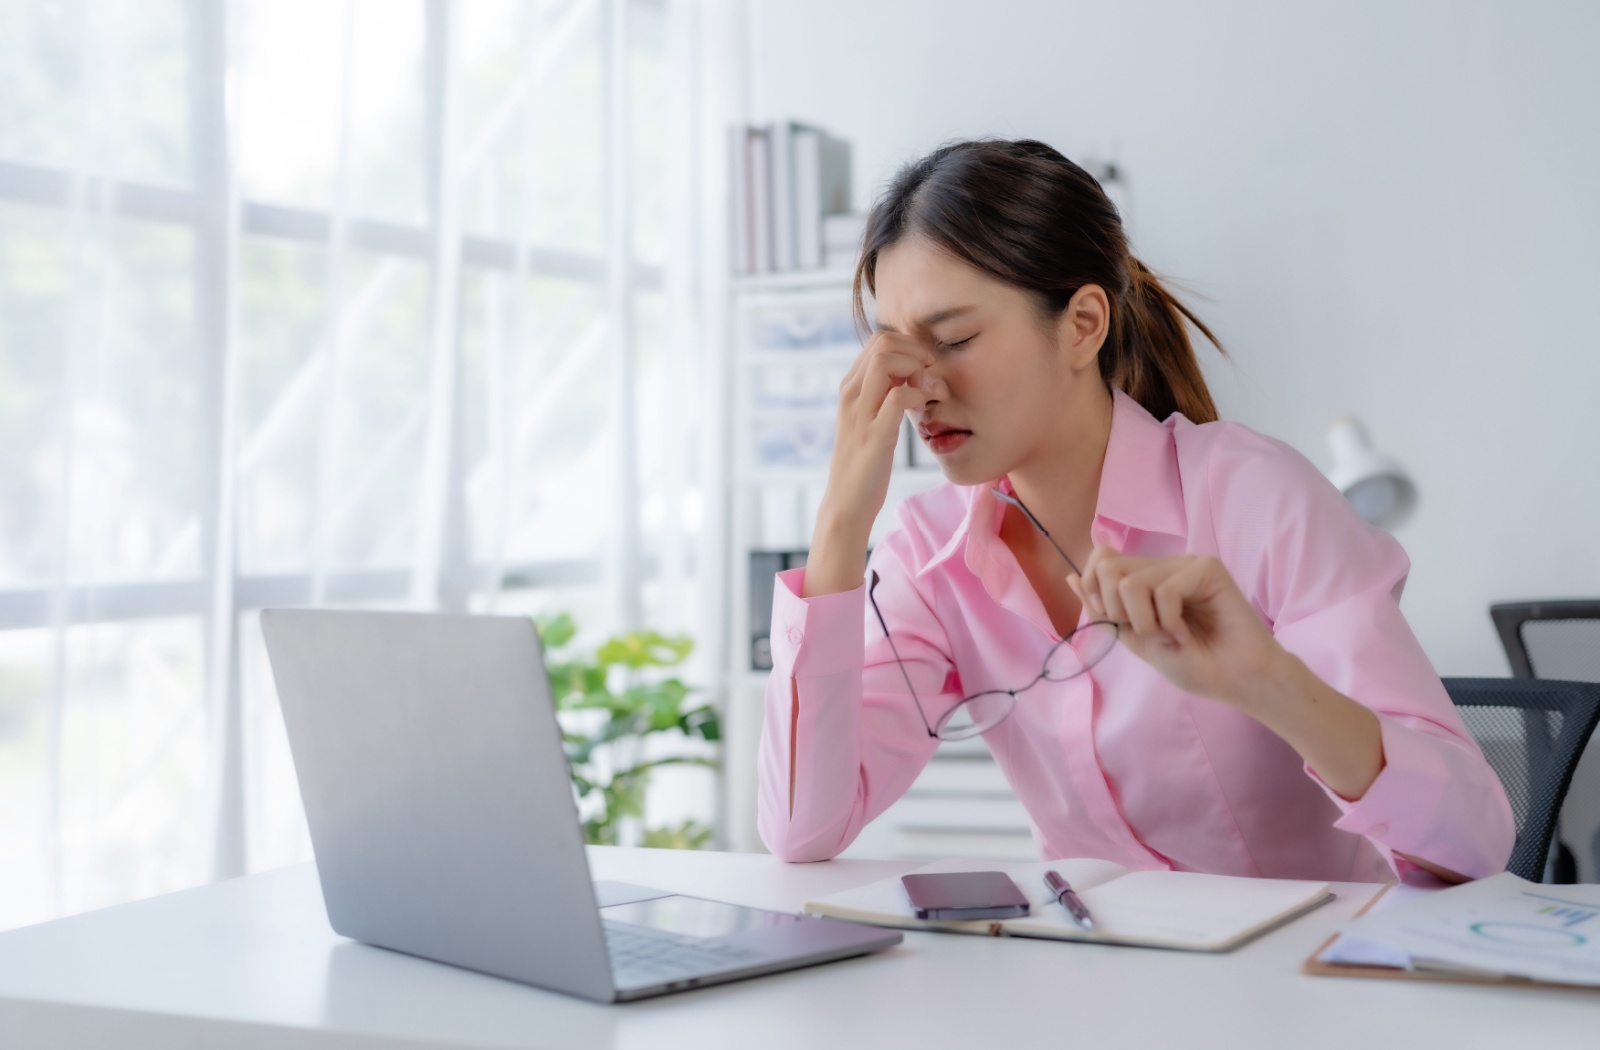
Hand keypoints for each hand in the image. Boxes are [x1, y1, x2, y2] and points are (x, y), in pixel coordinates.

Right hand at [804, 331, 934, 595]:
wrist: (848, 503)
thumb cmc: (865, 462)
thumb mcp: (872, 419)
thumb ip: (885, 393)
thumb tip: (911, 372)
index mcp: (850, 387)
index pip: (878, 339)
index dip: (908, 346)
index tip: (924, 369)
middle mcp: (851, 394)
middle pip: (883, 342)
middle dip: (915, 351)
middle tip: (930, 377)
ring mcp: (860, 413)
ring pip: (886, 360)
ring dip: (917, 368)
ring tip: (929, 391)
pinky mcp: (875, 435)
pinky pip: (899, 396)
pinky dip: (918, 395)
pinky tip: (922, 411)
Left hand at [1067, 549, 1290, 711]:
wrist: (1236, 681)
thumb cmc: (1194, 664)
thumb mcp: (1136, 639)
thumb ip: (1105, 610)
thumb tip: (1072, 576)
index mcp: (1145, 578)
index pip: (1100, 558)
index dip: (1096, 591)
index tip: (1118, 622)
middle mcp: (1163, 565)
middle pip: (1108, 567)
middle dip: (1119, 612)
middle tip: (1150, 632)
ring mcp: (1185, 564)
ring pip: (1132, 583)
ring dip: (1147, 623)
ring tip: (1174, 635)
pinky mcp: (1207, 568)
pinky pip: (1165, 591)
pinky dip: (1171, 623)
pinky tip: (1190, 633)